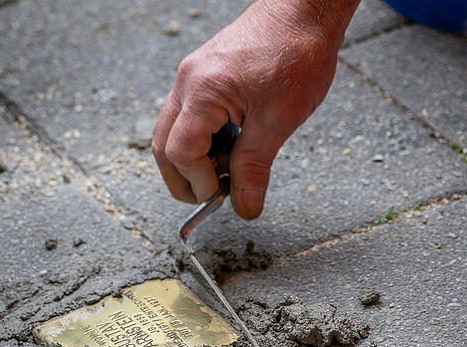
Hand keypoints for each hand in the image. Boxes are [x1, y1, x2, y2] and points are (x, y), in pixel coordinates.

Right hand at [153, 0, 358, 218]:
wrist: (303, 11)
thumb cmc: (296, 54)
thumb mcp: (279, 121)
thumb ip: (255, 167)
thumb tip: (245, 206)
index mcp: (203, 92)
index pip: (180, 153)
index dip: (198, 181)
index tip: (222, 194)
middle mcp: (188, 82)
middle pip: (163, 146)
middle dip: (183, 178)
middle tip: (212, 194)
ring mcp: (191, 77)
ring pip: (172, 132)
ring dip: (193, 160)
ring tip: (228, 169)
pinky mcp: (202, 75)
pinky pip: (187, 116)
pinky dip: (202, 139)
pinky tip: (231, 145)